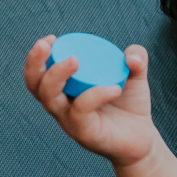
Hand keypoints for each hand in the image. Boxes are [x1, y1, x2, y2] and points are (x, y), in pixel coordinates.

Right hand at [24, 35, 156, 168]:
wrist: (142, 138)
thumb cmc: (130, 105)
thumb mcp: (135, 76)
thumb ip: (136, 58)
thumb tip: (131, 56)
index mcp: (65, 89)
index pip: (38, 74)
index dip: (37, 56)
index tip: (51, 38)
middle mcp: (62, 105)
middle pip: (35, 86)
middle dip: (34, 63)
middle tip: (47, 44)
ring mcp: (71, 121)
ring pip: (51, 100)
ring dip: (57, 76)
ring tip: (75, 60)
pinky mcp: (84, 134)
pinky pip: (81, 111)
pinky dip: (95, 95)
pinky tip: (115, 88)